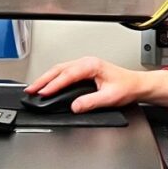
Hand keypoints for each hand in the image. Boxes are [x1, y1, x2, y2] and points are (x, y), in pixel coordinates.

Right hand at [24, 57, 167, 112]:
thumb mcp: (110, 97)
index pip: (67, 75)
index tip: (43, 93)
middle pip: (59, 69)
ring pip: (60, 69)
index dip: (53, 85)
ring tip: (34, 88)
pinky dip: (53, 78)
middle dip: (43, 80)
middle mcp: (87, 62)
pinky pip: (64, 71)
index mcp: (92, 66)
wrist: (137, 84)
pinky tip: (47, 84)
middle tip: (30, 90)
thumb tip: (75, 106)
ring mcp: (85, 64)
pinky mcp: (84, 69)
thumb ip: (91, 102)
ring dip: (46, 78)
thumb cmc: (127, 87)